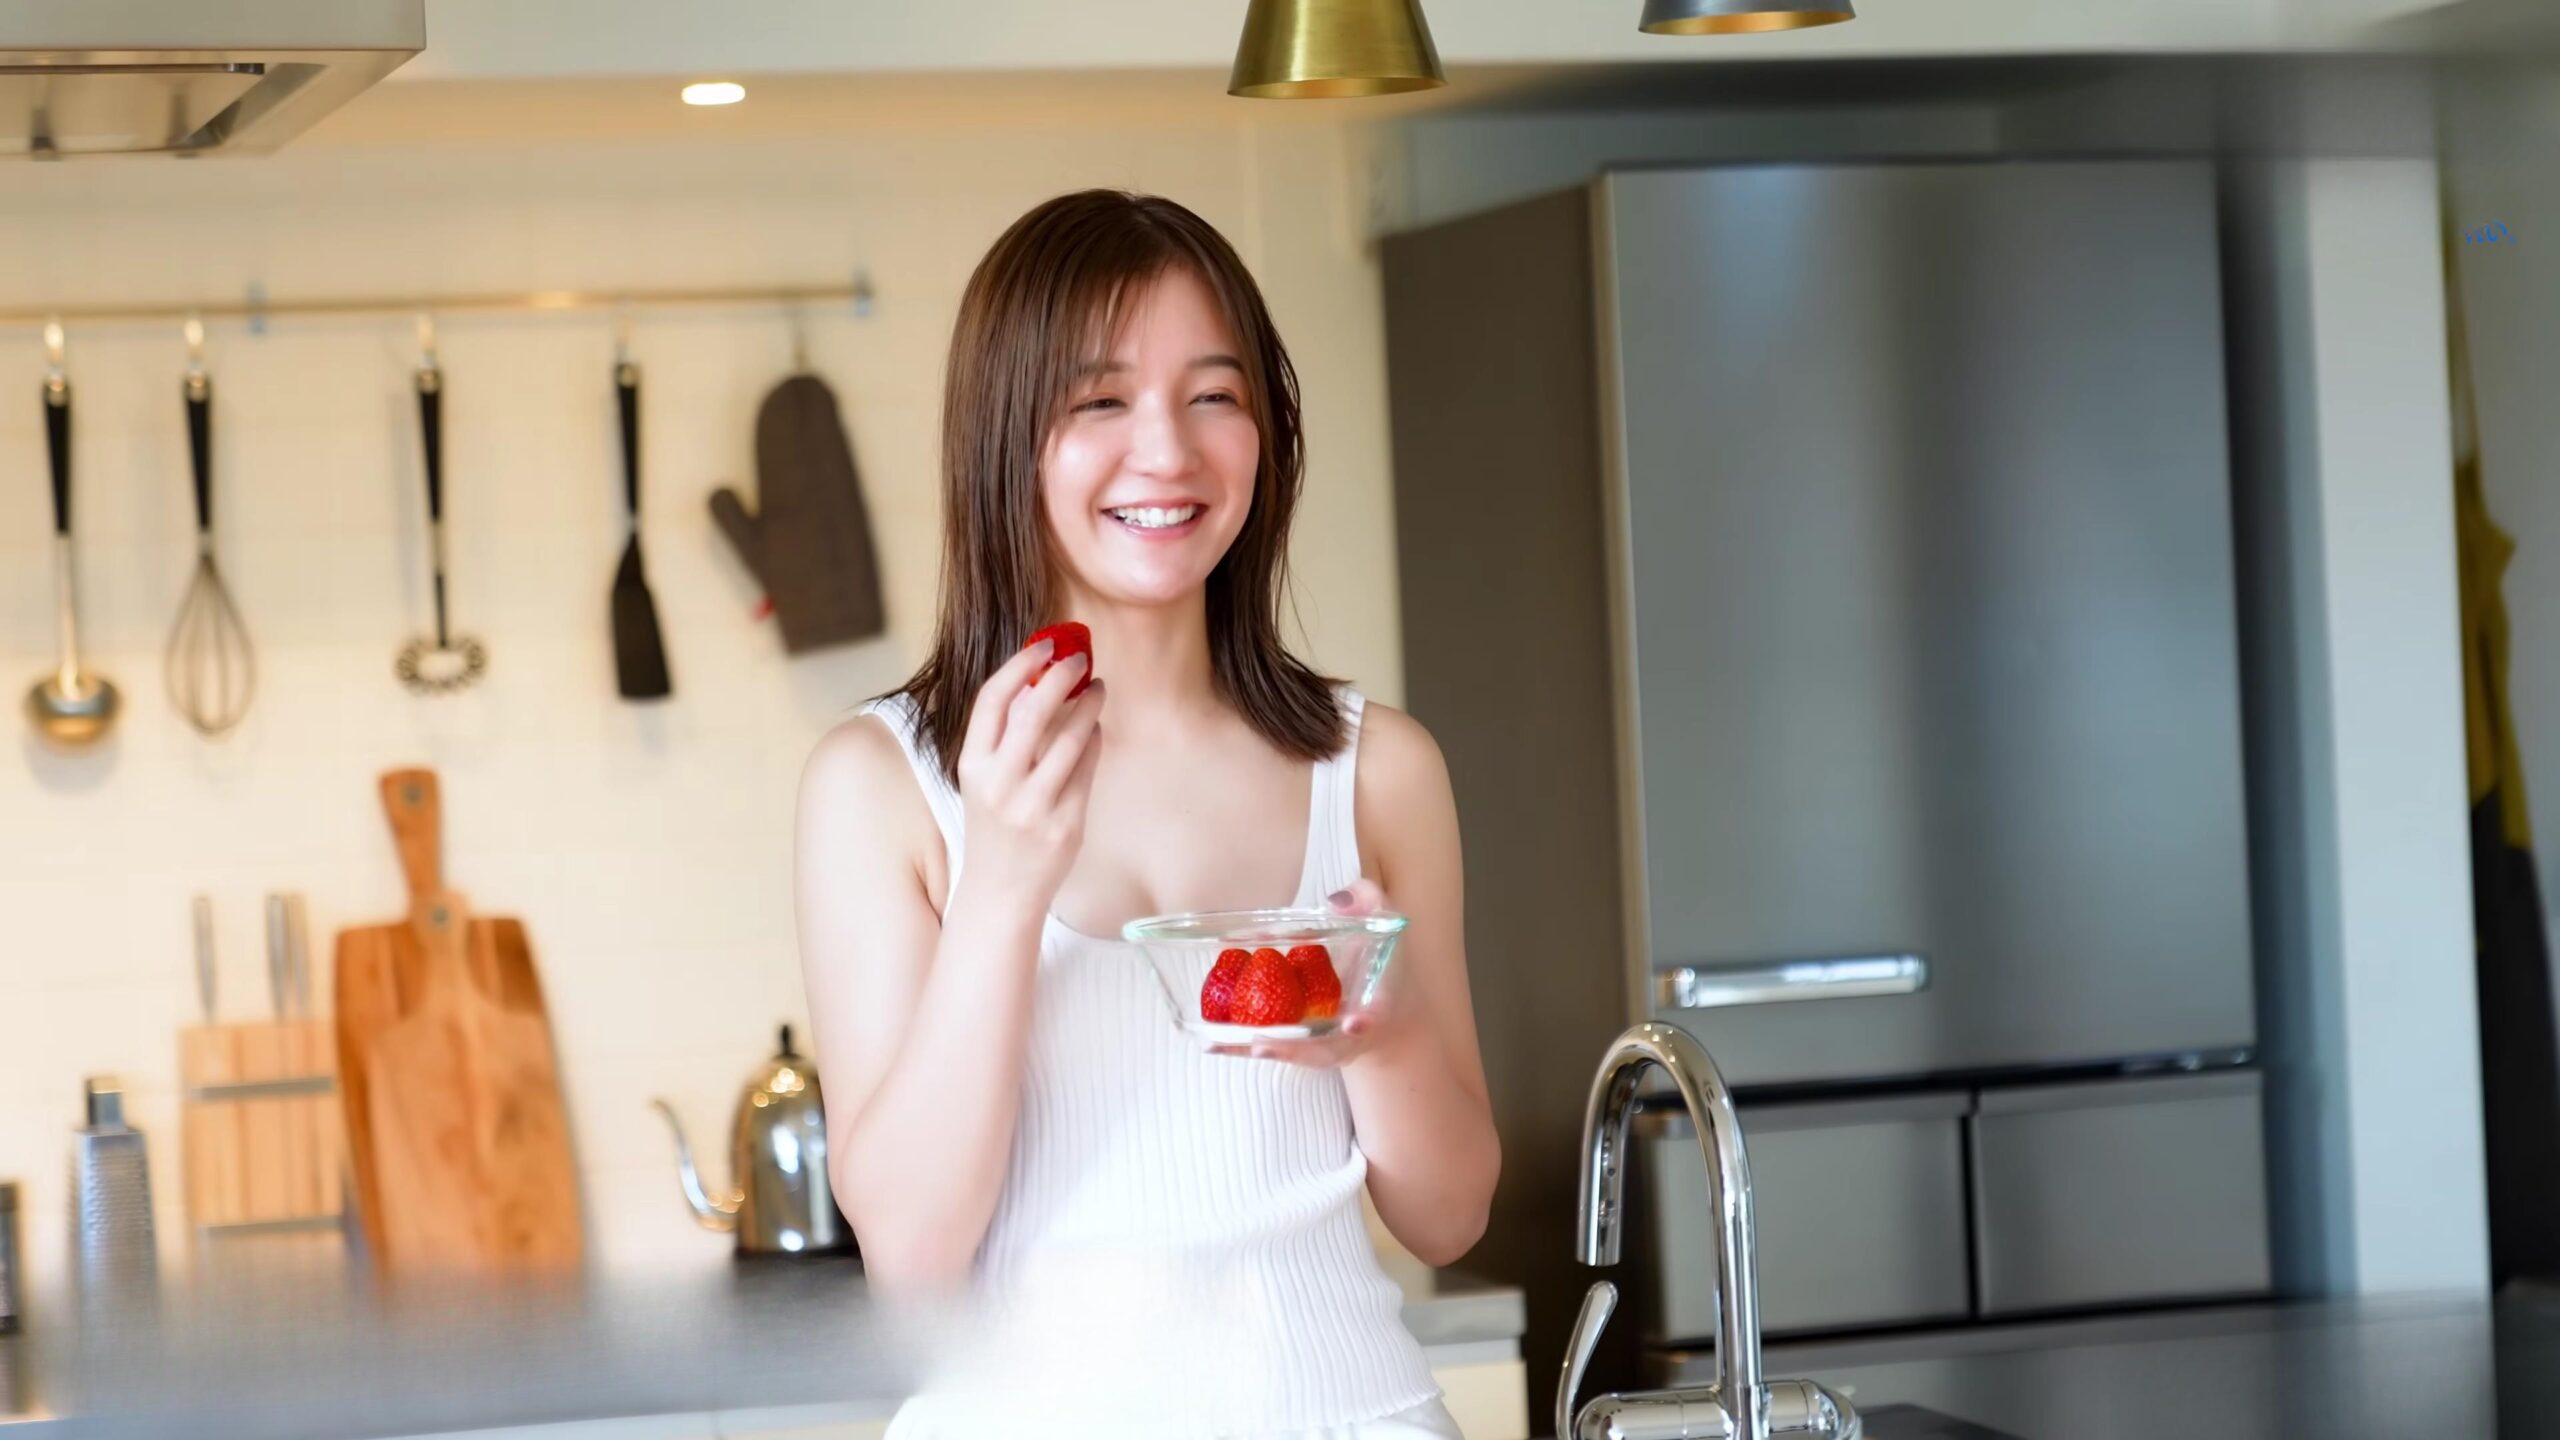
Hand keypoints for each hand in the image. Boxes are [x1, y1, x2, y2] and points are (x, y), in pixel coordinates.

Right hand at [950, 635, 1104, 915]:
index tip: (1045, 644)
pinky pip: (1087, 770)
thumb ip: (1004, 738)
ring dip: (1088, 706)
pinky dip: (1093, 742)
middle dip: (1060, 677)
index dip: (1020, 665)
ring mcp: (1033, 806)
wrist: (1000, 892)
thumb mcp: (984, 780)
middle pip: (1033, 712)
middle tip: (1079, 659)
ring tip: (1098, 689)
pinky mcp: (1064, 825)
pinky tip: (1095, 729)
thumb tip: (1037, 682)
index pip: (993, 700)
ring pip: (1069, 739)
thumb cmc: (995, 826)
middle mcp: (999, 785)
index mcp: (972, 767)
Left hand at [1211, 880, 1398, 1068]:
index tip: (1354, 1024)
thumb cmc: (1382, 960)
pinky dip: (1242, 1048)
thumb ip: (1368, 900)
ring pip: (1289, 1053)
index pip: (1374, 1015)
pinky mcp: (1299, 1044)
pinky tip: (1209, 1042)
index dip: (1364, 1021)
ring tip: (1216, 1045)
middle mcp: (1347, 1034)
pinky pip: (1271, 1047)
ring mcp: (1322, 1044)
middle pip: (1322, 1049)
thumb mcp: (1385, 921)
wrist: (1385, 1007)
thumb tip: (1335, 901)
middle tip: (1262, 1044)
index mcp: (1377, 1006)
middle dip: (1293, 1049)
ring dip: (1254, 1051)